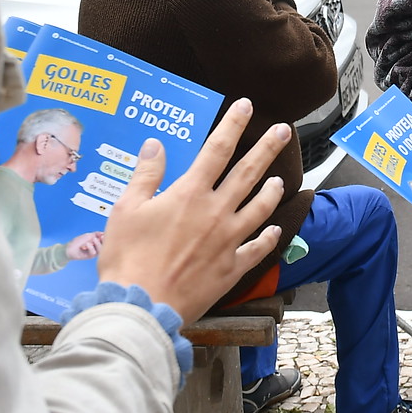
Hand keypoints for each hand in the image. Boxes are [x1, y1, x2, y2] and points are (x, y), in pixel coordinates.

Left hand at [65, 231, 103, 260]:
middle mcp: (96, 246)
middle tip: (101, 237)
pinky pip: (94, 252)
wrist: (69, 249)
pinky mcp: (90, 256)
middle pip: (104, 245)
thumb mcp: (87, 235)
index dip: (105, 237)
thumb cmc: (77, 242)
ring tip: (94, 240)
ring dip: (98, 244)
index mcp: (96, 241)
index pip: (104, 239)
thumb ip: (96, 234)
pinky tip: (87, 244)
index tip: (104, 234)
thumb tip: (103, 233)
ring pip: (100, 249)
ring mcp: (94, 251)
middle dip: (103, 241)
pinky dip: (91, 248)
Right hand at [94, 99, 287, 319]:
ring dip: (272, 191)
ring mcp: (228, 241)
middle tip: (285, 131)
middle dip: (267, 148)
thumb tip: (155, 145)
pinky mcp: (231, 269)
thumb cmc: (128, 258)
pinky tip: (275, 229)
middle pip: (248, 173)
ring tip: (280, 178)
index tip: (247, 106)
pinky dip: (268, 238)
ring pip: (259, 209)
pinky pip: (257, 249)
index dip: (233, 125)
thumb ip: (145, 175)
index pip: (217, 149)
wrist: (141, 306)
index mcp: (190, 194)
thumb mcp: (126, 209)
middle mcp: (216, 212)